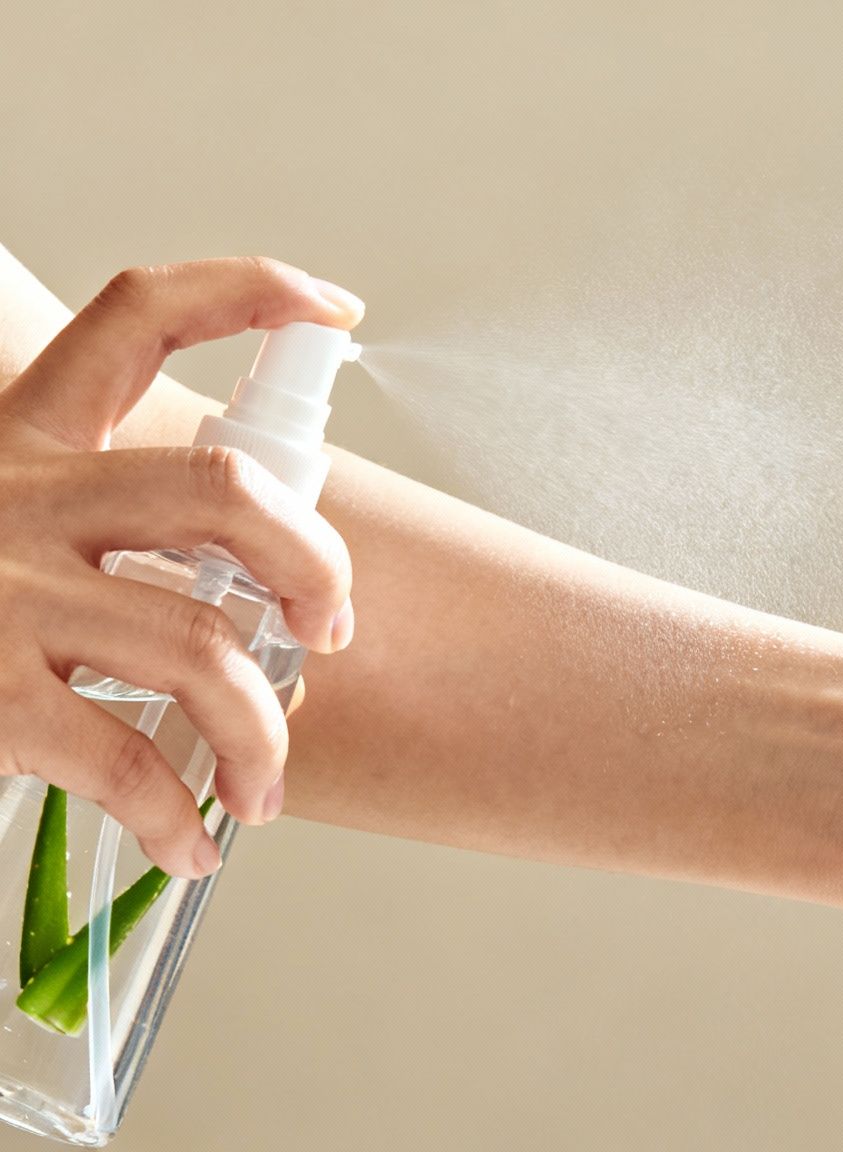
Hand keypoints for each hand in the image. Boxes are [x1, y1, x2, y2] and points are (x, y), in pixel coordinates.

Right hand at [0, 258, 362, 877]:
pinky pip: (126, 759)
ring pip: (200, 645)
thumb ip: (75, 508)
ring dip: (261, 730)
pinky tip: (190, 844)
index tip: (331, 307)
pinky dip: (179, 812)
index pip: (136, 320)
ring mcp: (1, 596)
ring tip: (263, 785)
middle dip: (313, 561)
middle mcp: (18, 498)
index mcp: (20, 438)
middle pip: (221, 492)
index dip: (245, 293)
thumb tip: (239, 566)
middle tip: (328, 626)